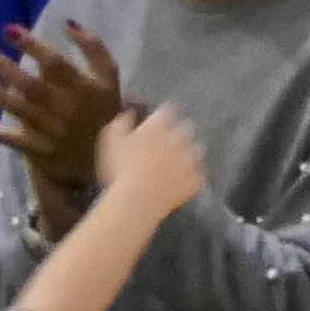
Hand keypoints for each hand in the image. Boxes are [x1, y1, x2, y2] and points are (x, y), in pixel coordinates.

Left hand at [0, 20, 124, 215]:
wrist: (110, 158)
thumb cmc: (106, 110)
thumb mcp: (110, 76)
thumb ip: (93, 47)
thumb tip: (68, 23)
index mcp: (80, 87)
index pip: (53, 63)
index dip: (31, 45)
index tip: (8, 30)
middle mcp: (62, 108)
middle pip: (28, 84)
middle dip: (1, 66)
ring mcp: (47, 130)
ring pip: (15, 108)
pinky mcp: (37, 150)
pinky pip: (11, 139)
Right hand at [87, 101, 206, 232]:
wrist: (137, 199)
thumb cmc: (121, 168)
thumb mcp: (111, 139)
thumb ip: (122, 122)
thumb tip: (129, 113)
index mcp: (159, 126)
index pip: (167, 111)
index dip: (163, 116)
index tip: (158, 122)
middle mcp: (179, 139)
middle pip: (186, 129)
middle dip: (179, 134)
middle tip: (167, 145)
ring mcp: (190, 160)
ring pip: (196, 151)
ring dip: (188, 155)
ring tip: (177, 164)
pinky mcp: (195, 180)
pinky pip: (198, 176)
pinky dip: (191, 178)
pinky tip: (181, 182)